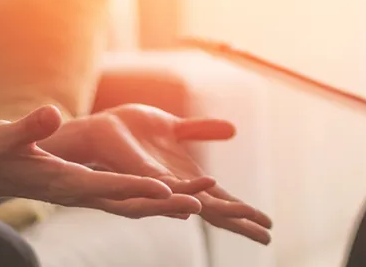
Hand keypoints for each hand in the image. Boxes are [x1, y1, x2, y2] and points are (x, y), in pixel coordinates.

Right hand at [0, 105, 201, 218]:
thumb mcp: (3, 137)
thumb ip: (28, 128)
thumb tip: (50, 112)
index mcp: (63, 182)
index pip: (105, 187)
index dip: (136, 188)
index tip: (165, 189)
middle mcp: (80, 195)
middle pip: (129, 204)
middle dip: (165, 205)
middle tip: (201, 202)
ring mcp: (87, 196)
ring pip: (133, 204)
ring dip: (166, 203)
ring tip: (203, 198)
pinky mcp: (90, 191)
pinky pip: (128, 198)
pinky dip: (153, 198)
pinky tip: (178, 196)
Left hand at [103, 104, 272, 244]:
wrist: (96, 129)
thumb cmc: (129, 132)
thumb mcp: (174, 127)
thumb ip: (201, 130)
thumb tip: (233, 129)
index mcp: (185, 177)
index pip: (221, 200)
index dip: (244, 212)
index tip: (268, 225)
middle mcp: (176, 187)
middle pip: (215, 211)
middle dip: (242, 223)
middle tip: (268, 237)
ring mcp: (161, 186)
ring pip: (197, 205)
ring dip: (223, 213)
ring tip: (247, 220)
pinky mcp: (142, 177)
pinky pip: (167, 188)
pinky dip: (186, 194)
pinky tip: (201, 205)